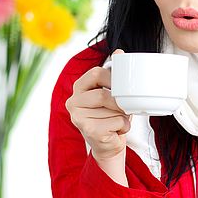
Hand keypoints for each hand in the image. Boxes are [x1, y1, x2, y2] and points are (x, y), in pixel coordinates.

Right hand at [66, 49, 130, 165]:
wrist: (108, 145)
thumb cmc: (111, 116)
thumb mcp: (113, 93)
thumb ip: (114, 75)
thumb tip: (119, 52)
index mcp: (79, 87)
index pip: (96, 73)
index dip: (113, 79)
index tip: (122, 88)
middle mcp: (73, 101)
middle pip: (104, 95)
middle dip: (120, 103)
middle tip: (124, 109)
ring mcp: (78, 117)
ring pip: (112, 110)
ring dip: (123, 116)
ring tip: (118, 121)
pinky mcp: (87, 130)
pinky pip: (115, 122)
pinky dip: (123, 127)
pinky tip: (116, 130)